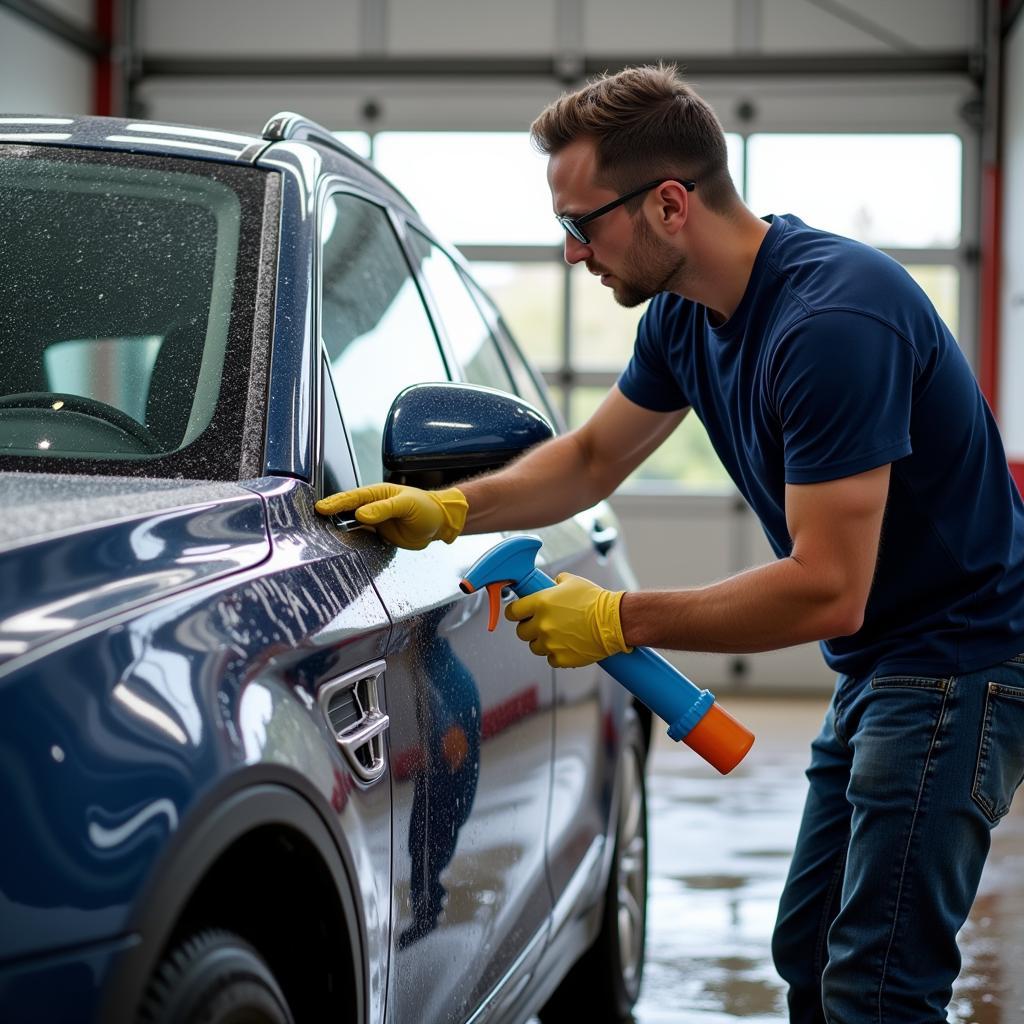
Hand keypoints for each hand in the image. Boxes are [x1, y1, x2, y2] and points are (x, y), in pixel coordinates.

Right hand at [315, 483, 467, 549]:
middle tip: (310, 520)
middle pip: (346, 510)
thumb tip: (361, 514)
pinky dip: (349, 541)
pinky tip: (338, 545)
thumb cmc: (426, 508)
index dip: (336, 502)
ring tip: (318, 534)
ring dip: (337, 529)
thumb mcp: (407, 505)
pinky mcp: (377, 536)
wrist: (439, 524)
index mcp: (378, 493)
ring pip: (350, 525)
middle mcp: (372, 507)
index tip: (321, 508)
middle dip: (329, 514)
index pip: (352, 498)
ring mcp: (373, 521)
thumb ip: (384, 509)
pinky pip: (360, 538)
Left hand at [505, 572, 632, 667]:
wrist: (614, 621)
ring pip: (534, 647)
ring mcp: (550, 643)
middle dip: (529, 628)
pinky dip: (557, 654)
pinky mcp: (561, 658)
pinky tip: (567, 646)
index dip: (515, 613)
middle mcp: (542, 624)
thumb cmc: (595, 599)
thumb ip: (555, 583)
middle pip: (521, 632)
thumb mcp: (572, 582)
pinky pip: (551, 659)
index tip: (519, 614)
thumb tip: (551, 584)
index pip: (512, 611)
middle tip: (542, 625)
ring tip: (558, 636)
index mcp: (541, 603)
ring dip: (542, 642)